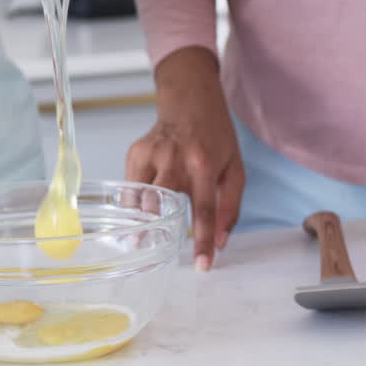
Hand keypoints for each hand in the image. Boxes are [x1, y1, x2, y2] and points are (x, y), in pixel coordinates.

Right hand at [126, 47, 243, 270]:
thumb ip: (230, 206)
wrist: (189, 100)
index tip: (202, 265)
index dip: (203, 240)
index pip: (204, 210)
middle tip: (156, 252)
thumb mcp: (235, 168)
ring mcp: (150, 153)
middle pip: (161, 202)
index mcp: (203, 163)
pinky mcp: (134, 152)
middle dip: (157, 229)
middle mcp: (174, 158)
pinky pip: (131, 185)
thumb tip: (220, 241)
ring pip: (139, 195)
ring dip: (139, 220)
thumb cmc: (215, 137)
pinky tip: (134, 214)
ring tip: (138, 241)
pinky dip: (133, 202)